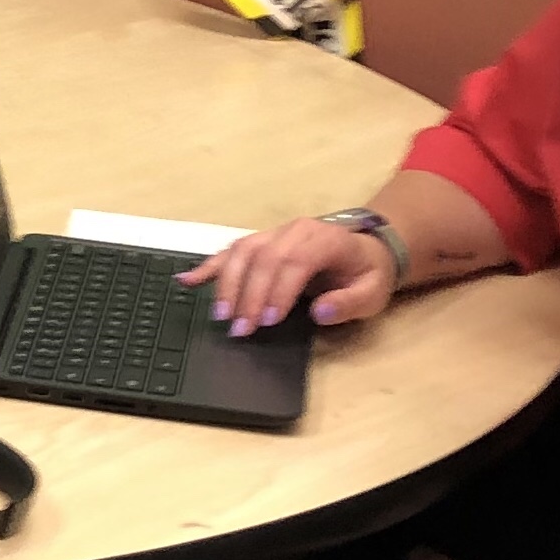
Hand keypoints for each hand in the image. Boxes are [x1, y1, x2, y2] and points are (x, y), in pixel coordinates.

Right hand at [178, 218, 398, 337]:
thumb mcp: (372, 293)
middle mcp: (296, 230)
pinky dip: (208, 266)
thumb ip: (350, 303)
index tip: (267, 321)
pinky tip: (187, 280)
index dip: (278, 291)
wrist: (366, 251)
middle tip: (240, 330)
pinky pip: (231, 250)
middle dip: (248, 296)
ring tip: (221, 316)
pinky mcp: (261, 241)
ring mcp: (275, 233)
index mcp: (326, 240)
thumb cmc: (366, 275)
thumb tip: (321, 311)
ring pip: (243, 252)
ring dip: (227, 284)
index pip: (295, 261)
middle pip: (264, 258)